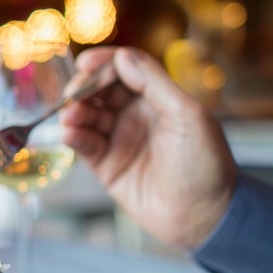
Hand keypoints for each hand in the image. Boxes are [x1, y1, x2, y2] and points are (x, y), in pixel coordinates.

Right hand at [60, 46, 236, 248]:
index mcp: (159, 98)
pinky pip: (85, 144)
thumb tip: (122, 56)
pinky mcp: (107, 165)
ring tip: (70, 116)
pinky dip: (74, 136)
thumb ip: (154, 83)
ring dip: (75, 112)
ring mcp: (119, 139)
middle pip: (101, 90)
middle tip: (73, 93)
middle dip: (84, 87)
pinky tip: (69, 133)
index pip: (126, 69)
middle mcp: (136, 115)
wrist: (201, 216)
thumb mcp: (186, 115)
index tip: (86, 62)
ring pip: (89, 116)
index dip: (105, 63)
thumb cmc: (204, 165)